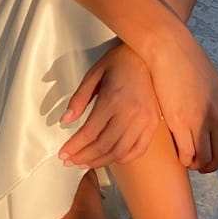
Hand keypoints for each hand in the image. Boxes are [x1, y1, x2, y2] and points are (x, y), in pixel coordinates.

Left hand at [58, 43, 159, 168]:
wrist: (146, 55)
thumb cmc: (117, 62)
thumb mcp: (93, 75)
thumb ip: (78, 99)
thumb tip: (65, 121)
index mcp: (112, 99)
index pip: (89, 132)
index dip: (74, 146)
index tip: (63, 154)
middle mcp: (130, 113)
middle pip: (104, 145)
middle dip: (83, 157)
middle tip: (70, 161)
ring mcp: (145, 120)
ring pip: (120, 151)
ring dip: (100, 162)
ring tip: (85, 163)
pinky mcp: (154, 123)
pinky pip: (139, 149)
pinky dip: (123, 158)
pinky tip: (109, 159)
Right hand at [148, 29, 217, 175]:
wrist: (170, 48)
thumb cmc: (186, 60)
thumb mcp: (213, 84)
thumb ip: (216, 104)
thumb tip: (212, 120)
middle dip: (212, 166)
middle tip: (201, 166)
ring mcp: (200, 120)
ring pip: (204, 157)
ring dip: (197, 164)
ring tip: (188, 162)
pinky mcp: (179, 120)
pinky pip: (186, 152)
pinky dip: (184, 159)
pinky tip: (179, 157)